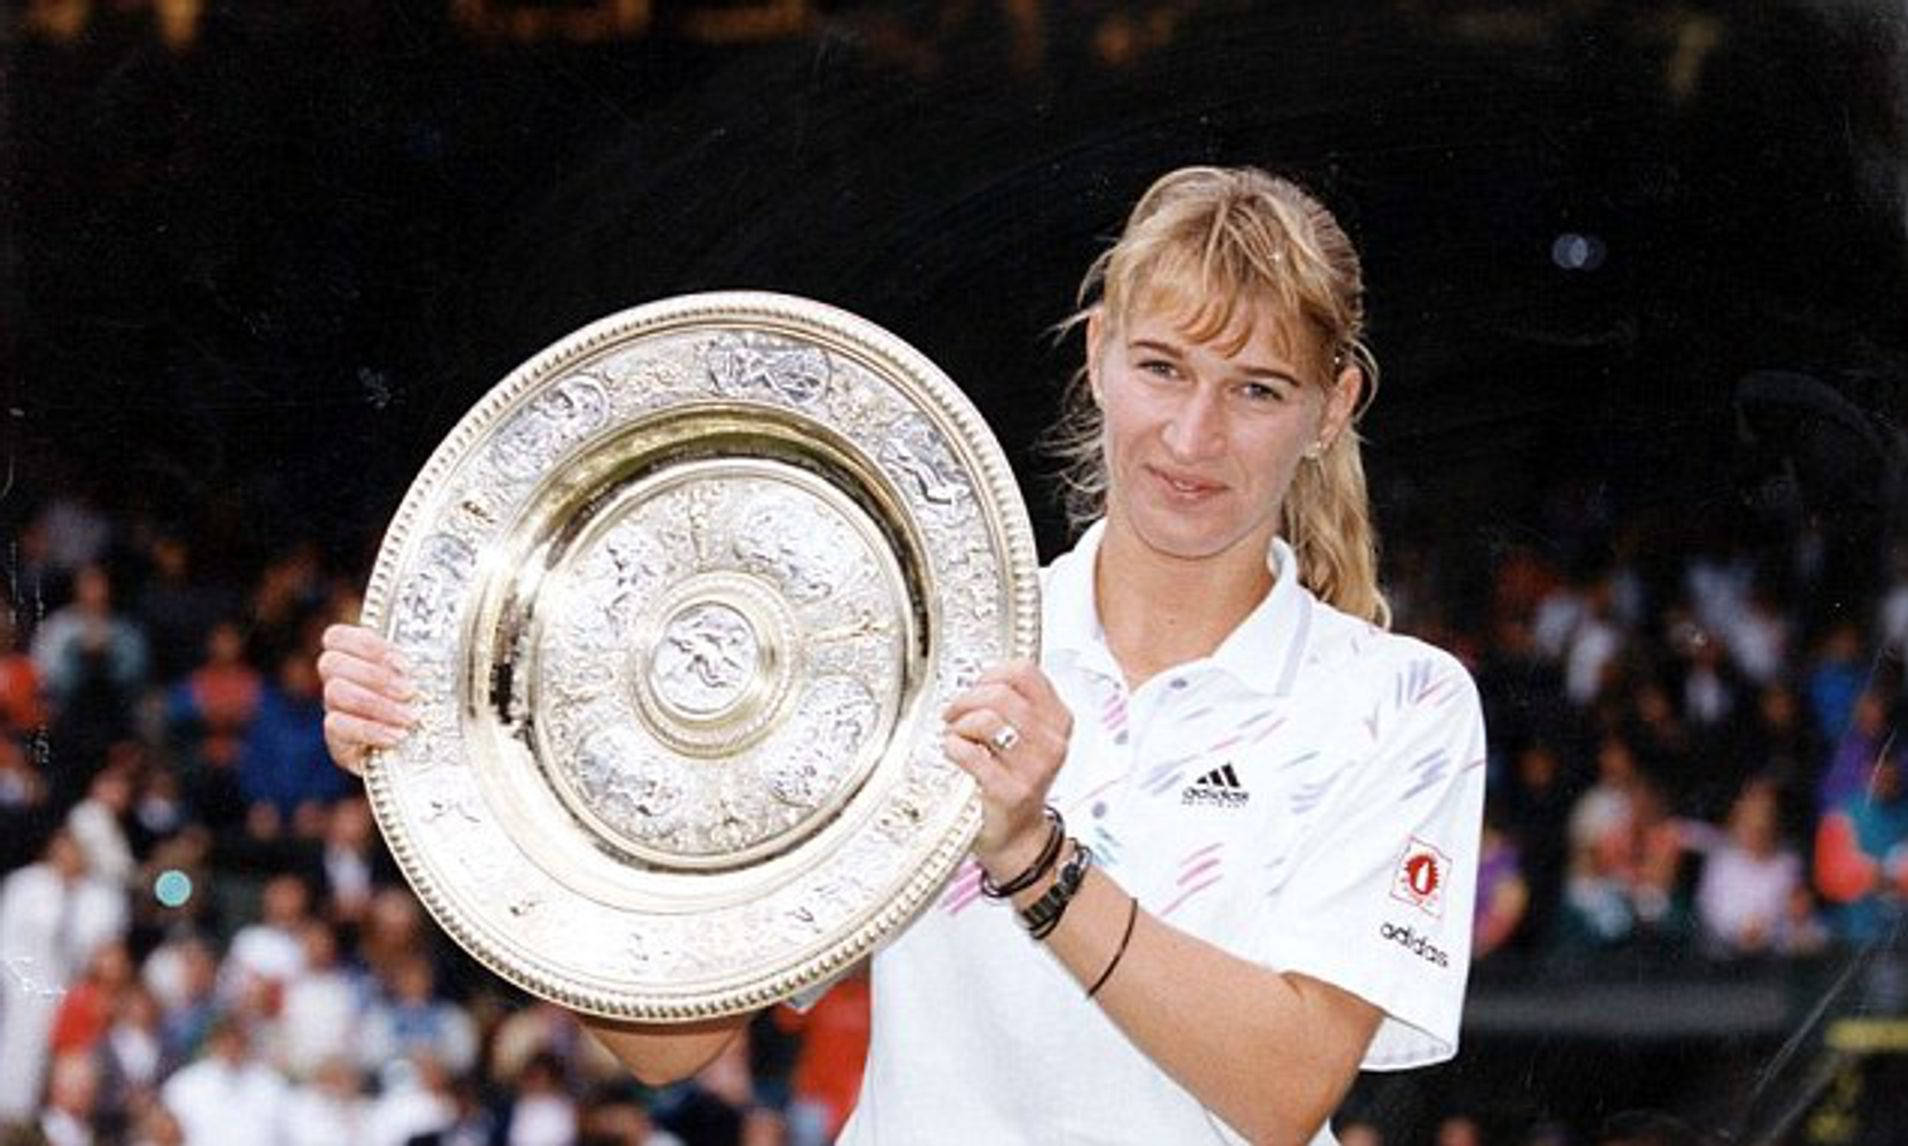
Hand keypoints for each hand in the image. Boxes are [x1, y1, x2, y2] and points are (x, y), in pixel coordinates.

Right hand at [317, 623, 416, 774]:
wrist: (417, 753)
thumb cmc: (422, 704)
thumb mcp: (423, 679)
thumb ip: (422, 661)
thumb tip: (442, 649)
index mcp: (355, 656)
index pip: (338, 636)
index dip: (366, 644)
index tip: (403, 662)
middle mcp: (338, 679)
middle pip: (332, 662)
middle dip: (375, 676)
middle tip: (410, 691)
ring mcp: (333, 709)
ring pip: (336, 693)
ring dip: (377, 704)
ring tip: (410, 717)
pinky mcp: (336, 740)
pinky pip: (338, 728)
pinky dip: (370, 730)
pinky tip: (397, 736)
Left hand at [941, 660, 1072, 878]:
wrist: (1019, 836)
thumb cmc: (1017, 781)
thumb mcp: (1029, 738)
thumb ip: (1014, 705)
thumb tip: (980, 680)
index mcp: (1059, 721)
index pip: (1026, 672)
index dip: (992, 674)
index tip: (976, 687)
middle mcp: (1052, 743)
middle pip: (1002, 694)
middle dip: (968, 699)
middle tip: (954, 712)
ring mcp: (1034, 769)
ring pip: (987, 721)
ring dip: (960, 724)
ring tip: (955, 735)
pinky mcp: (1010, 791)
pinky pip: (971, 754)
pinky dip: (953, 748)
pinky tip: (953, 752)